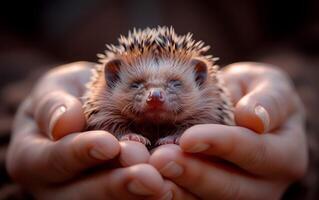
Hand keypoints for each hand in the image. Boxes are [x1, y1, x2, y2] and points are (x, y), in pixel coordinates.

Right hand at [6, 62, 195, 198]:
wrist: (83, 107)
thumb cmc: (69, 96)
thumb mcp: (55, 88)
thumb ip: (53, 103)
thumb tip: (64, 123)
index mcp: (32, 157)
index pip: (52, 160)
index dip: (80, 154)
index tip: (109, 144)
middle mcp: (53, 186)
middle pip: (80, 195)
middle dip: (116, 186)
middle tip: (149, 178)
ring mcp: (80, 195)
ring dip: (135, 196)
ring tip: (162, 185)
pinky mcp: (106, 196)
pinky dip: (145, 198)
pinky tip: (170, 188)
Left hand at [149, 62, 307, 198]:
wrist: (243, 108)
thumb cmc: (255, 94)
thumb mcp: (269, 85)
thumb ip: (269, 99)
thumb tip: (254, 118)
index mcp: (286, 154)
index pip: (255, 152)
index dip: (222, 145)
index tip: (189, 138)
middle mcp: (266, 184)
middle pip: (232, 188)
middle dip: (194, 174)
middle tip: (160, 160)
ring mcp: (239, 194)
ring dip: (177, 190)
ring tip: (150, 174)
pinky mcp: (214, 196)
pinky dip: (171, 193)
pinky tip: (151, 181)